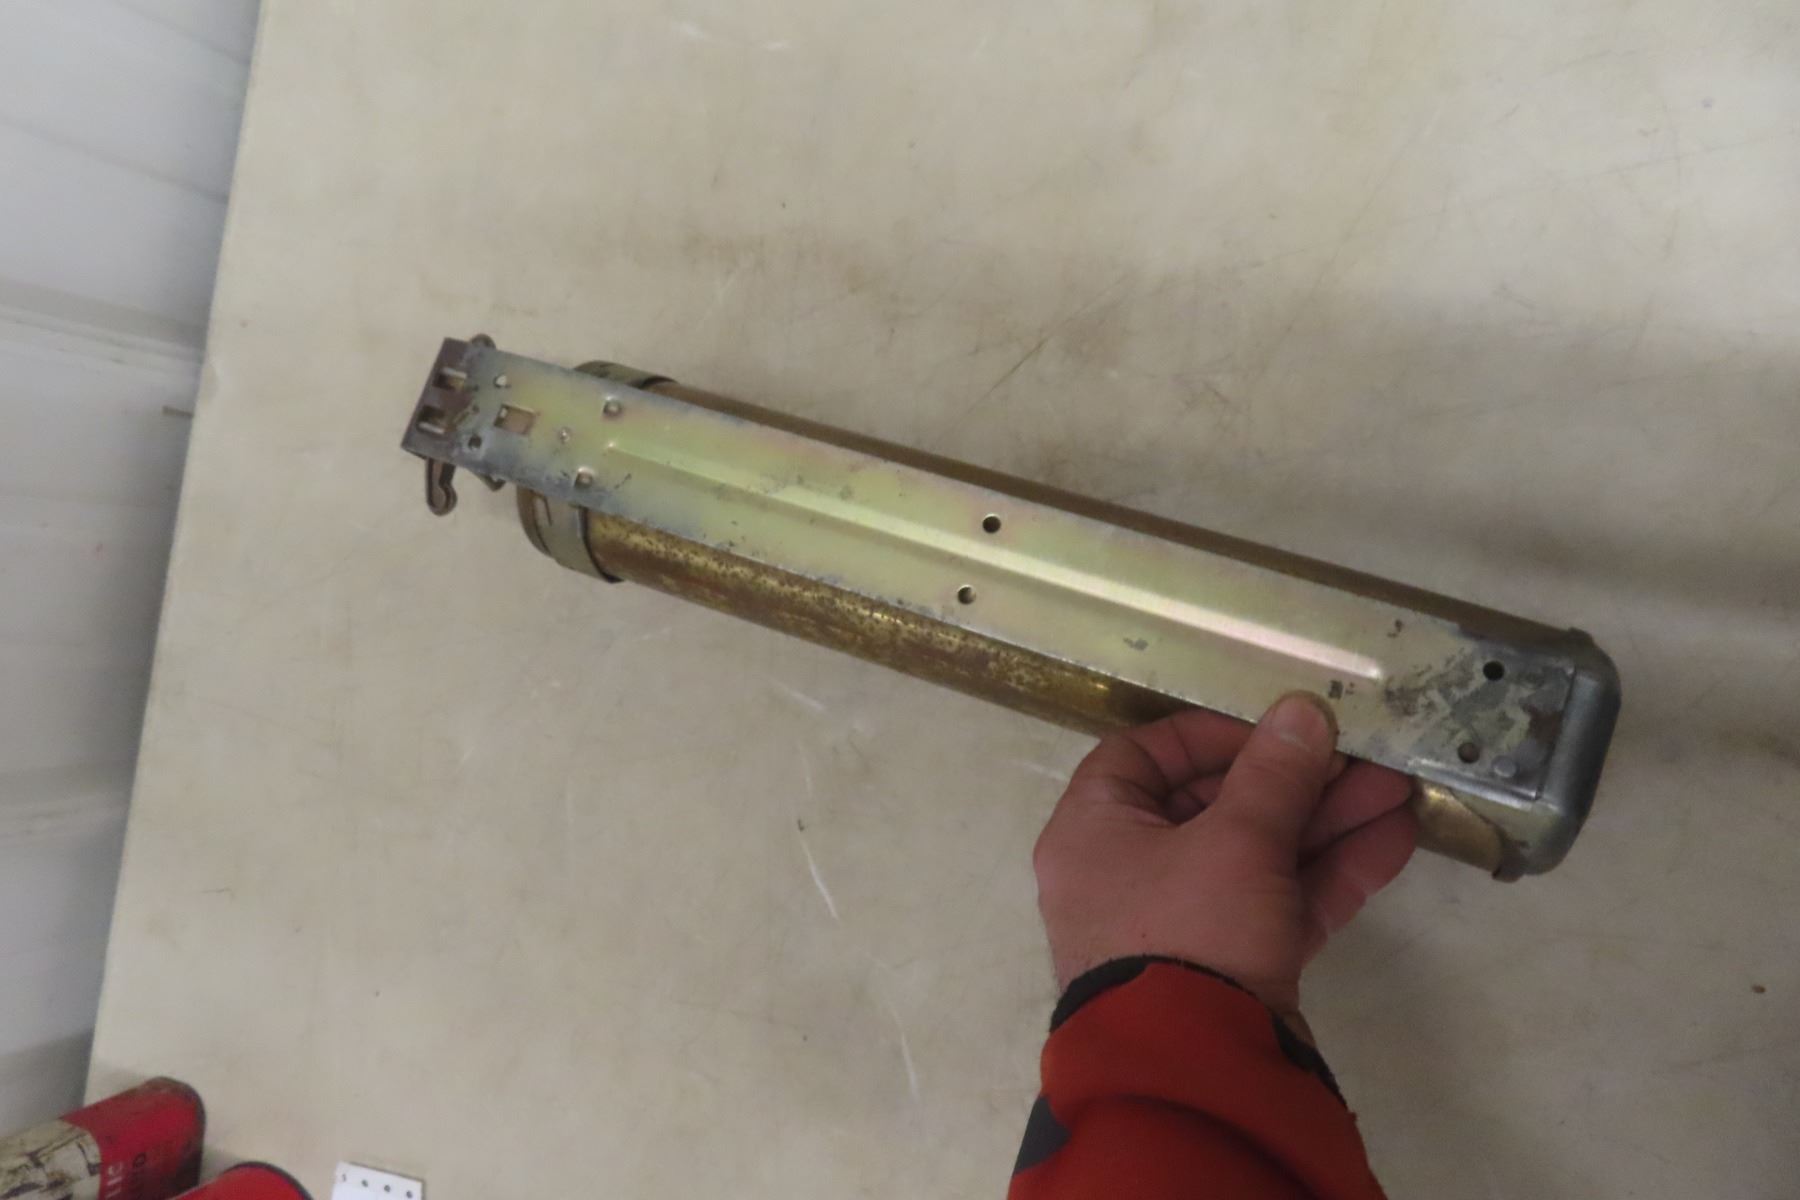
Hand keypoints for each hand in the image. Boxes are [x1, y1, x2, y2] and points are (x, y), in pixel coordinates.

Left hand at [1032, 693, 1416, 1025]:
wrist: (1199, 1073)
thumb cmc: (1191, 929)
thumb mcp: (1235, 840)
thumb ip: (1274, 773)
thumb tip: (1302, 709)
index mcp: (1094, 832)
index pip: (1140, 757)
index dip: (1208, 735)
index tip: (1273, 728)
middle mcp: (1128, 874)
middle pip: (1212, 805)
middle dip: (1294, 781)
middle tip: (1363, 757)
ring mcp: (1183, 925)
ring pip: (1256, 856)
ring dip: (1325, 822)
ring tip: (1399, 791)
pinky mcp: (1231, 968)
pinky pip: (1278, 904)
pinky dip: (1329, 874)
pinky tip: (1394, 840)